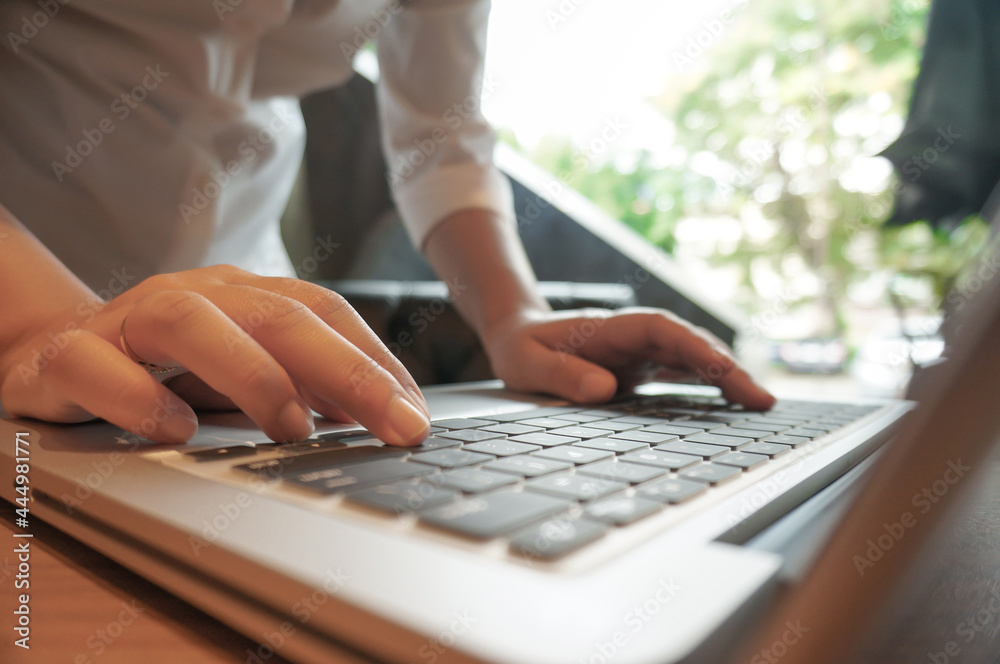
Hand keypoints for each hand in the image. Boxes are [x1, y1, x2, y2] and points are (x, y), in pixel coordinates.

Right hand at [0, 266, 429, 444]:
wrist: (52, 351)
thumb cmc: (166, 368)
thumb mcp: (242, 372)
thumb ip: (304, 386)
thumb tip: (382, 418)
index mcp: (242, 296)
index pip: (323, 312)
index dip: (375, 359)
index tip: (416, 414)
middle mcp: (194, 296)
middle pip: (277, 315)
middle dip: (346, 369)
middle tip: (397, 424)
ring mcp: (127, 321)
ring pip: (191, 324)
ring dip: (251, 375)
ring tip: (293, 427)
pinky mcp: (65, 357)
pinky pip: (96, 367)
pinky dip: (138, 397)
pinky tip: (176, 431)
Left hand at [481, 307, 774, 409]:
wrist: (518, 336)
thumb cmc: (521, 348)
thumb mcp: (526, 364)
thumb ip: (560, 375)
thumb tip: (603, 388)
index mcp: (610, 328)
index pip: (662, 331)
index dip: (694, 347)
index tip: (723, 368)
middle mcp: (634, 337)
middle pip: (689, 344)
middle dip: (727, 368)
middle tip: (762, 399)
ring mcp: (642, 352)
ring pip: (693, 359)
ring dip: (727, 378)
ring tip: (762, 405)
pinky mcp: (643, 368)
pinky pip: (683, 374)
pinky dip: (710, 387)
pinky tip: (734, 406)